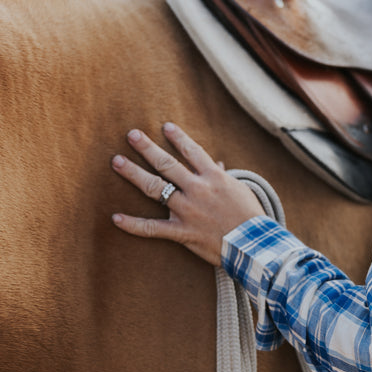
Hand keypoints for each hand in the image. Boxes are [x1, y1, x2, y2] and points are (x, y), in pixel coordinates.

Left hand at [111, 123, 264, 265]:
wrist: (255, 245)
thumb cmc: (251, 217)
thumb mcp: (240, 191)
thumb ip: (224, 177)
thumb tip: (217, 165)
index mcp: (214, 178)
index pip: (193, 151)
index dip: (178, 138)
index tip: (165, 126)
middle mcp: (198, 189)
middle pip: (167, 164)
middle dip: (148, 148)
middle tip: (132, 135)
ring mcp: (188, 210)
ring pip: (156, 188)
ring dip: (134, 173)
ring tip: (117, 161)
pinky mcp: (182, 232)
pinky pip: (153, 228)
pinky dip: (133, 224)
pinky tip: (116, 218)